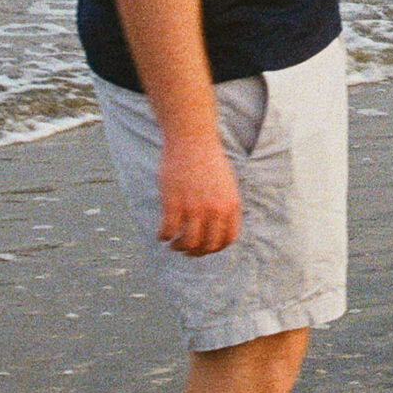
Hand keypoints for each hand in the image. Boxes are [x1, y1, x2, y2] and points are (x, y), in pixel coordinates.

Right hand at [157, 129, 242, 254]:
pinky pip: (167, 232)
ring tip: (173, 244)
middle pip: (207, 246)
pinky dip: (163, 237)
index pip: (227, 240)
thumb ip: (224, 207)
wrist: (192, 139)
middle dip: (196, 252)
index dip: (214, 247)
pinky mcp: (173, 203)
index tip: (204, 246)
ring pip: (187, 243)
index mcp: (231, 205)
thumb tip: (216, 229)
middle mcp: (215, 210)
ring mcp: (194, 208)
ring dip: (178, 248)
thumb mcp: (226, 184)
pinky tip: (161, 234)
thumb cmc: (207, 160)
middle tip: (186, 249)